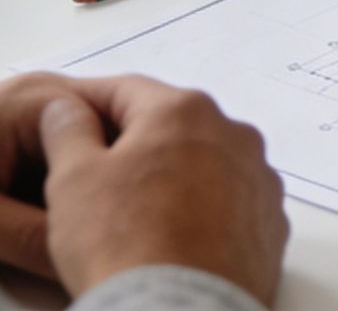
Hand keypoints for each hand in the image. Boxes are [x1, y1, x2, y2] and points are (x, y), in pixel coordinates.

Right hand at [36, 76, 288, 304]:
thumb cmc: (124, 245)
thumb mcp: (72, 178)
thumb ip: (67, 130)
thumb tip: (66, 110)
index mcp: (184, 112)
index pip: (126, 92)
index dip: (87, 104)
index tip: (66, 118)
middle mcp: (234, 135)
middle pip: (172, 128)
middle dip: (135, 145)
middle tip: (96, 172)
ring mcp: (260, 182)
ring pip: (205, 166)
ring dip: (173, 179)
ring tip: (137, 214)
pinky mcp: (271, 226)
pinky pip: (230, 206)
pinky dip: (204, 214)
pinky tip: (175, 239)